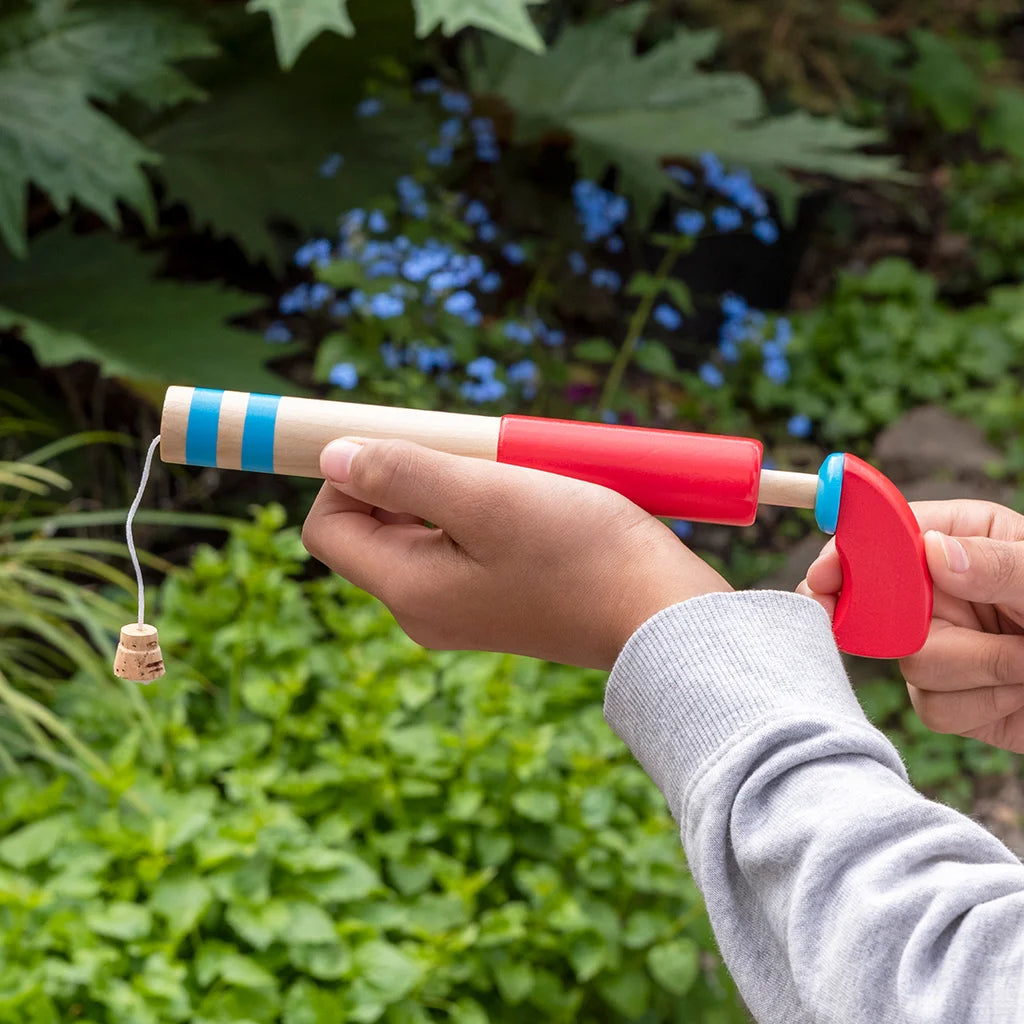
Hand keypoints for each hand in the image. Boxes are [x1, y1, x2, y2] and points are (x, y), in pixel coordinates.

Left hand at [301, 437, 729, 669]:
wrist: (662, 615)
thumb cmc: (581, 552)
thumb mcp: (486, 497)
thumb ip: (401, 473)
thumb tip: (333, 455)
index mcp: (407, 589)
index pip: (329, 526)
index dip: (346, 475)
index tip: (405, 442)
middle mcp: (424, 608)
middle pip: (375, 524)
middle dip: (410, 474)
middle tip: (471, 456)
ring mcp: (462, 609)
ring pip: (424, 526)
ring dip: (453, 486)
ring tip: (509, 476)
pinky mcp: (498, 600)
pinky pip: (464, 541)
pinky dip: (483, 507)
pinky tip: (531, 499)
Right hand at [798, 500, 1023, 751]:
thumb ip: (998, 565)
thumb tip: (932, 553)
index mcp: (959, 539)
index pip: (883, 537)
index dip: (848, 555)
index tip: (823, 579)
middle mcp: (939, 590)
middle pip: (879, 608)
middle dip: (917, 628)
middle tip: (942, 634)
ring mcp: (941, 643)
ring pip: (908, 664)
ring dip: (976, 671)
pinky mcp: (951, 697)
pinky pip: (933, 707)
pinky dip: (980, 706)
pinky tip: (1018, 692)